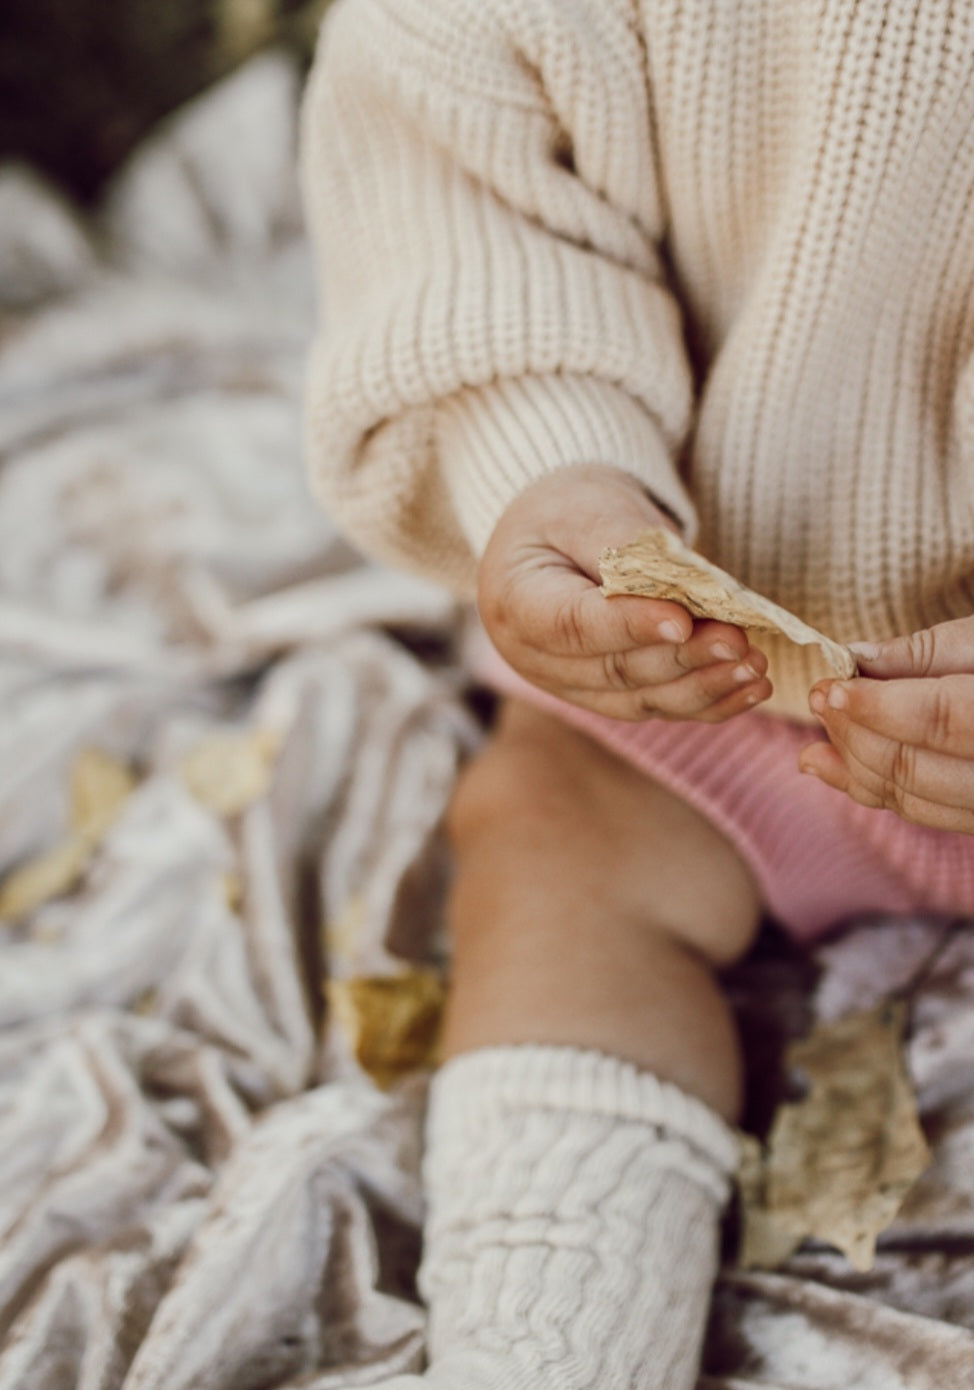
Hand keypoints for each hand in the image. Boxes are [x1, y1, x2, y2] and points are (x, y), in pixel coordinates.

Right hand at [477, 464, 771, 721]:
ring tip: (754, 668)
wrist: (557, 528)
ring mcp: (570, 684)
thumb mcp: (587, 507)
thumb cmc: (568, 508)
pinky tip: (750, 688)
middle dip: (682, 659)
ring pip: (640, 700)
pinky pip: (658, 707)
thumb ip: (624, 546)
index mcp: (514, 602)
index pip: (571, 624)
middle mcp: (535, 657)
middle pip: (613, 669)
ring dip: (702, 687)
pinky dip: (707, 702)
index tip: (682, 621)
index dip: (627, 626)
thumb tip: (682, 586)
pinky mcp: (607, 695)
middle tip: (739, 641)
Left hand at [799, 616, 973, 833]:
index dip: (880, 707)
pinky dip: (875, 790)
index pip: (944, 719)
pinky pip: (928, 815)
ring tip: (817, 732)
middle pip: (920, 767)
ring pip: (917, 800)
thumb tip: (857, 658)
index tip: (833, 687)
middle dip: (856, 734)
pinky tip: (833, 766)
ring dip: (855, 767)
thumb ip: (928, 652)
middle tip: (819, 698)